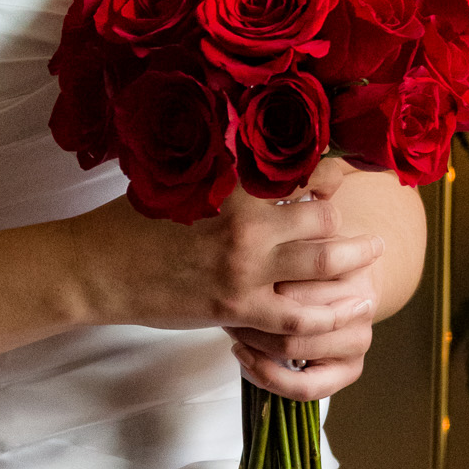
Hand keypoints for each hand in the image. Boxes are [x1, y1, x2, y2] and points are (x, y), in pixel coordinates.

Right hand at [69, 156, 383, 399]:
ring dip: (355, 265)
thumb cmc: (131, 221)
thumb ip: (221, 171)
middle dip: (349, 223)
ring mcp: (243, 268)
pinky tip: (341, 311)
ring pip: (323, 264)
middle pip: (324, 219)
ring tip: (372, 261)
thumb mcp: (178, 182)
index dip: (334, 175)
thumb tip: (253, 152)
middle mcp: (246, 222)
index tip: (349, 178)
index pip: (303, 172)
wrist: (96, 268)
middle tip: (366, 227)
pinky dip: (325, 315)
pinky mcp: (236, 307)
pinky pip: (297, 316)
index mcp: (233, 184)